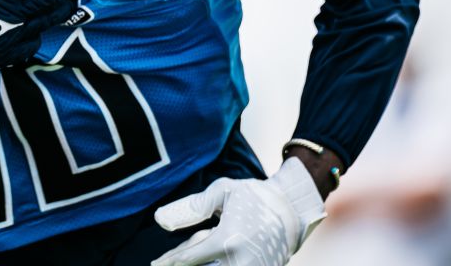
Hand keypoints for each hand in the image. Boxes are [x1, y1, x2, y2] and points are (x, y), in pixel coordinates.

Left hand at [152, 158, 326, 265]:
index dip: (170, 262)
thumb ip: (190, 208)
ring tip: (181, 258)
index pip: (190, 258)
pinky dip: (218, 264)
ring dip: (202, 263)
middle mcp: (241, 261)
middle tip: (164, 263)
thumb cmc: (254, 196)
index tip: (156, 263)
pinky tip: (208, 257)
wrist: (294, 208)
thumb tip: (159, 221)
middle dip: (180, 265)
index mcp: (228, 240)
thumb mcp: (221, 193)